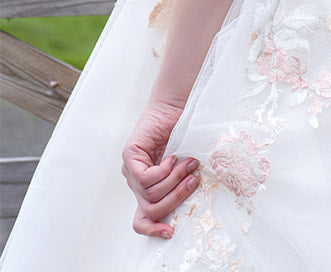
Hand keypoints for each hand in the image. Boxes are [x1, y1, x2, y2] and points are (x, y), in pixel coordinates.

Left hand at [122, 100, 199, 237]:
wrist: (175, 106)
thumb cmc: (183, 133)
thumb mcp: (184, 166)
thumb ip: (181, 183)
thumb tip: (192, 201)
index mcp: (148, 187)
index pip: (142, 218)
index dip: (154, 229)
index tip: (171, 232)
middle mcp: (136, 181)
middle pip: (151, 209)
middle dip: (176, 198)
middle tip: (194, 180)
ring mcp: (131, 169)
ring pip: (150, 195)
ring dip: (174, 181)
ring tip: (188, 164)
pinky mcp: (129, 156)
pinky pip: (146, 179)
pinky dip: (164, 171)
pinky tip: (172, 157)